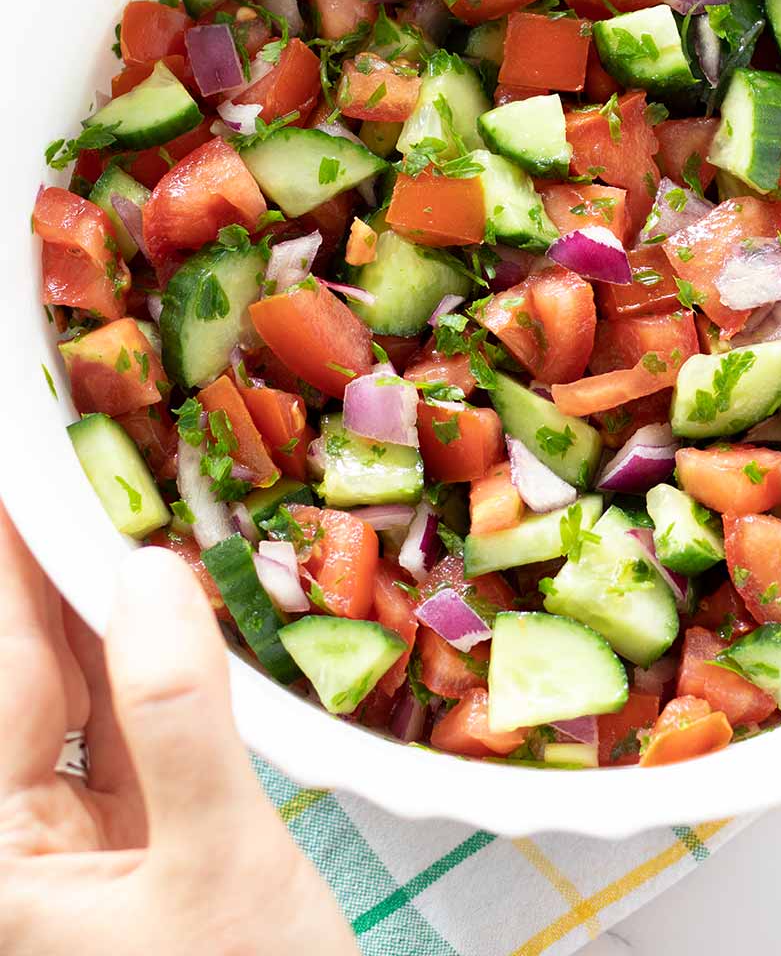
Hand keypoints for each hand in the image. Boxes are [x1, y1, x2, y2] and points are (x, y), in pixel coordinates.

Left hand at [0, 504, 357, 955]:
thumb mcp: (216, 867)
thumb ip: (176, 711)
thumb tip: (147, 572)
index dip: (8, 563)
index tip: (26, 460)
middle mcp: (13, 852)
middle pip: (27, 677)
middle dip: (57, 568)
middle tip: (92, 456)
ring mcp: (72, 852)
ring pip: (79, 697)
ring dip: (110, 607)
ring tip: (134, 505)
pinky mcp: (133, 849)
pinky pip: (131, 732)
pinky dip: (156, 666)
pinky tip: (172, 600)